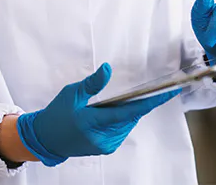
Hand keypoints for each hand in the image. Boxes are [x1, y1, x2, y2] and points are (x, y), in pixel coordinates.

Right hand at [16, 63, 178, 166]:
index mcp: (94, 123)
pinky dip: (122, 118)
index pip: (130, 112)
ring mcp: (106, 145)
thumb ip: (92, 83)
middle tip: (140, 88)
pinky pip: (121, 129)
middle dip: (137, 102)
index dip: (151, 102)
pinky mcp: (106, 147)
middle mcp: (104, 138)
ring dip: (128, 110)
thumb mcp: (72, 93)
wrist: (46, 139)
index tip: (169, 93)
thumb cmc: (57, 114)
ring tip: (117, 99)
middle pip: (131, 117)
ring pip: (127, 123)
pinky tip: (113, 110)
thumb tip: (107, 68)